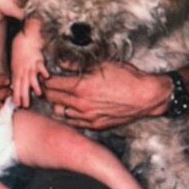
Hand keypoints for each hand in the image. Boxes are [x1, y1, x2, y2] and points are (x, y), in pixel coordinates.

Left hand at [10, 19, 48, 107]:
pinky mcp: (37, 58)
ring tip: (38, 94)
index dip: (16, 96)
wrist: (26, 35)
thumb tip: (17, 83)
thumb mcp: (15, 61)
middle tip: (25, 106)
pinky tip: (47, 77)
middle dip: (23, 95)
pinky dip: (43, 71)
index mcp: (17, 70)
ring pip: (31, 77)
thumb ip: (18, 72)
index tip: (17, 105)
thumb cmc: (20, 47)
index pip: (16, 85)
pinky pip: (40, 65)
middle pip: (23, 84)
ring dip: (34, 85)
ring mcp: (30, 64)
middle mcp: (23, 68)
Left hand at [42, 62, 169, 129]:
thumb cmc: (126, 77)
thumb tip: (59, 62)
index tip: (43, 75)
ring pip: (60, 112)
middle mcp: (81, 104)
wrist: (146, 96)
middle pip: (52, 98)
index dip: (44, 79)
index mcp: (80, 87)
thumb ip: (76, 65)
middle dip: (47, 90)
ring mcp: (88, 117)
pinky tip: (71, 108)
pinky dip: (69, 115)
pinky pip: (74, 122)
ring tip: (60, 96)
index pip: (51, 84)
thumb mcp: (101, 64)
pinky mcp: (95, 125)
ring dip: (57, 103)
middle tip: (47, 84)